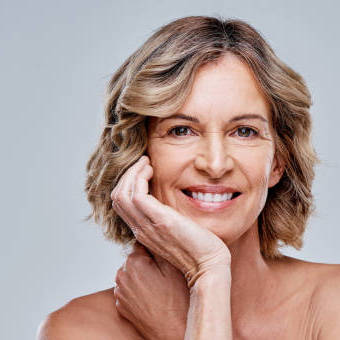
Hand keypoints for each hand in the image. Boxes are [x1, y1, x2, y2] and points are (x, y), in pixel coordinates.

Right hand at [111, 155, 230, 286]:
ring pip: (122, 194)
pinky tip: (152, 170)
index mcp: (143, 231)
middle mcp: (140, 229)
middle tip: (144, 163)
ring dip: (132, 173)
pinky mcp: (160, 220)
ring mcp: (147, 225)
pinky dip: (140, 177)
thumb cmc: (198, 249)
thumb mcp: (175, 231)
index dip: (128, 184)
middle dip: (127, 175)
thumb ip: (165, 219)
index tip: (144, 171)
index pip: (121, 204)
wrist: (209, 266)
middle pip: (117, 197)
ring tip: (147, 163)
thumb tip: (167, 202)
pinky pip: (137, 194)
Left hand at [114, 242, 188, 339]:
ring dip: (143, 274)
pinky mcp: (121, 306)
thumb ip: (158, 245)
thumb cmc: (177, 300)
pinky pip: (129, 288)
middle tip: (165, 272)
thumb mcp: (173, 266)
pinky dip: (138, 288)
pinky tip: (153, 295)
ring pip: (132, 273)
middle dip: (148, 261)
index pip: (142, 242)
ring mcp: (120, 292)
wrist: (173, 332)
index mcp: (133, 262)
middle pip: (136, 257)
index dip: (155, 247)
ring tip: (160, 285)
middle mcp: (122, 275)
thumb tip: (151, 233)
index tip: (164, 253)